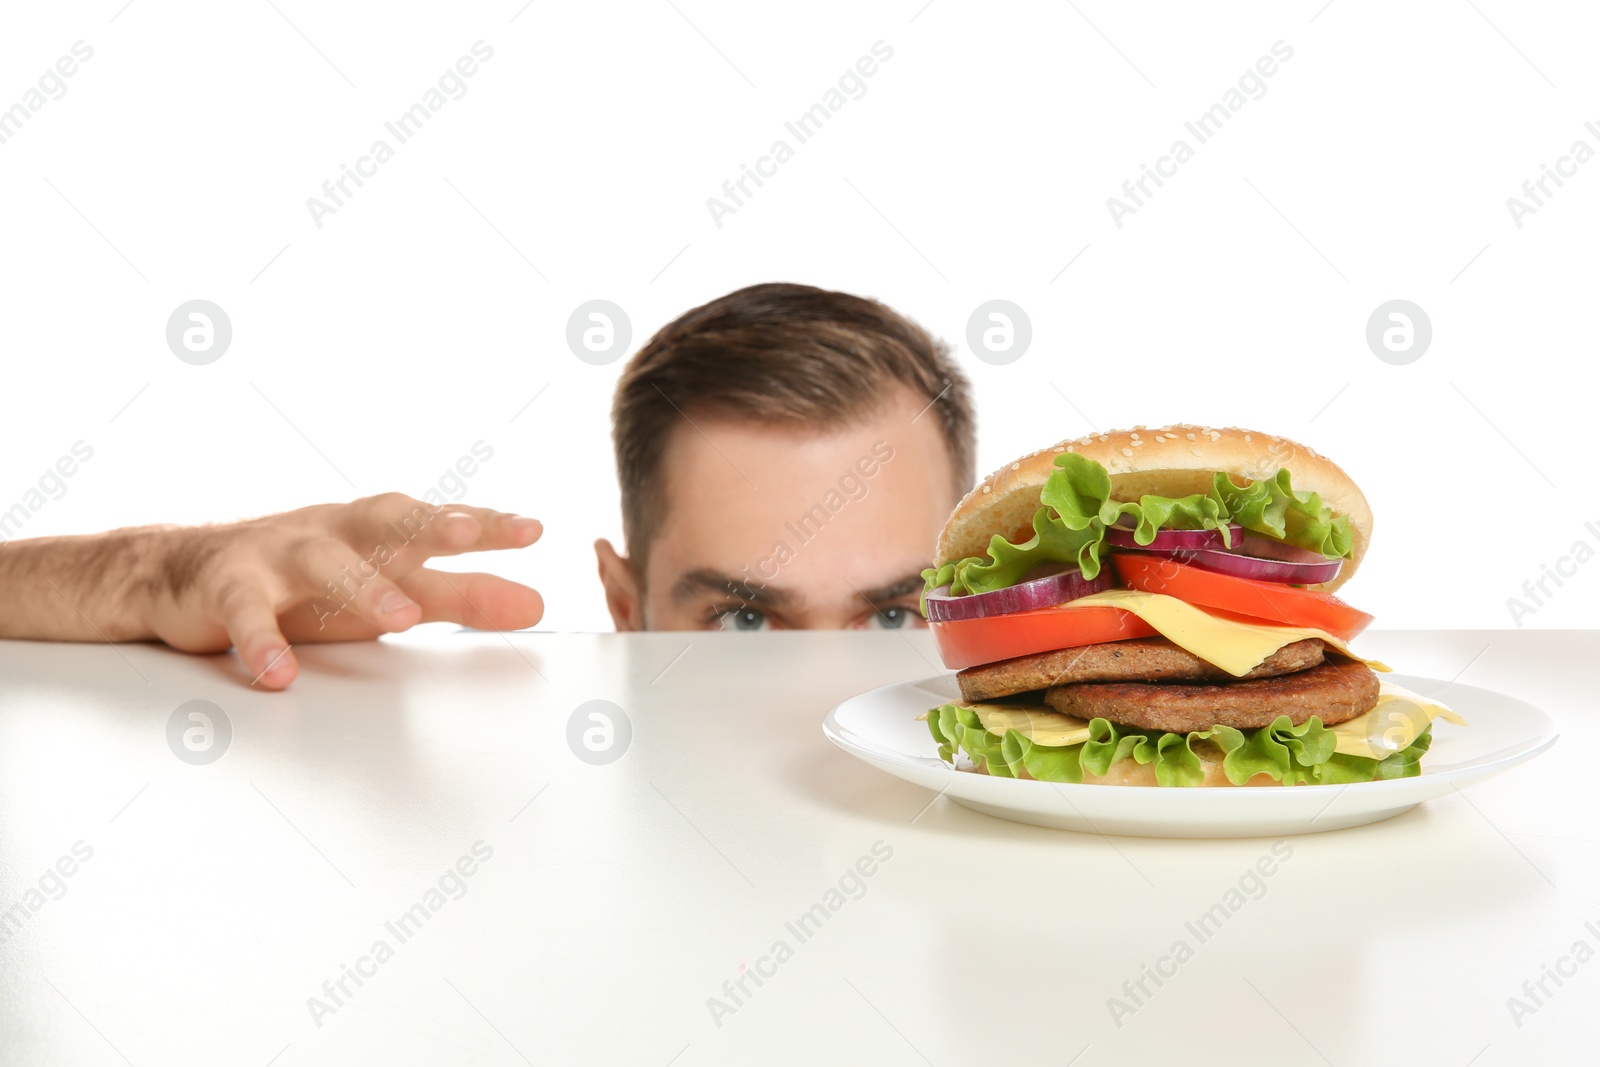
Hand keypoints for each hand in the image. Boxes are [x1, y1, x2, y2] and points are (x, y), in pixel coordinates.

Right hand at [139, 493, 543, 688]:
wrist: (183, 572)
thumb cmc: (308, 582)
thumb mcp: (389, 589)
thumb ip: (462, 597)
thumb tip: (537, 604)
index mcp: (376, 531)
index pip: (437, 521)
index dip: (484, 522)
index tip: (534, 529)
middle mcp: (333, 531)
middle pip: (384, 520)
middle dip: (429, 523)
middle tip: (468, 532)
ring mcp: (277, 554)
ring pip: (322, 561)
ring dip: (362, 585)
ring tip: (403, 616)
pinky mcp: (225, 587)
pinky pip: (245, 612)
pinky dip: (262, 640)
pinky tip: (281, 672)